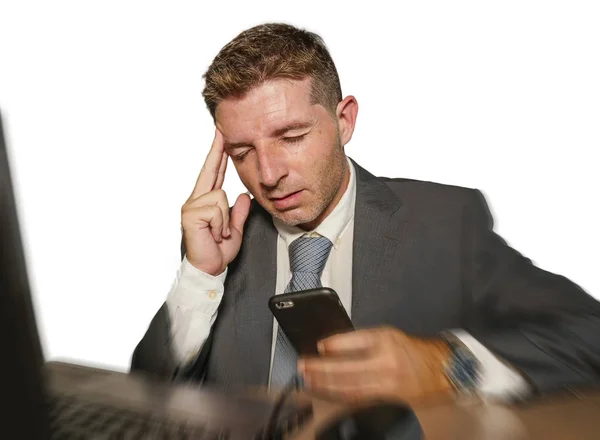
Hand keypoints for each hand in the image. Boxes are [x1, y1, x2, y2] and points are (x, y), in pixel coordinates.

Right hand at [181, 129, 250, 274]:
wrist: (210, 268)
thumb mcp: (234, 229)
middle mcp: (195, 200)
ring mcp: (191, 206)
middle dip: (217, 151)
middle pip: (211, 171)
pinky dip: (220, 224)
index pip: (214, 173)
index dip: (218, 155)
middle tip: (222, 130)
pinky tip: (214, 234)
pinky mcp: (190, 214)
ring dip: (225, 219)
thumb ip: (239, 213)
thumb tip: (244, 196)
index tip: (221, 137)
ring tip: (219, 233)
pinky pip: (216, 209)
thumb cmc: (218, 251)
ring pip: (221, 196)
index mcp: (206, 202)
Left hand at [298, 327, 453, 404]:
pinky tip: (327, 393)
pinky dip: (340, 397)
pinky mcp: (387, 402)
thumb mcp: (387, 334)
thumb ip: (360, 339)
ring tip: (308, 381)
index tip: (318, 347)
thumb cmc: (411, 351)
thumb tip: (331, 347)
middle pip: (347, 369)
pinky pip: (359, 400)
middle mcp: (386, 363)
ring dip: (326, 386)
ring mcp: (387, 386)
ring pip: (350, 389)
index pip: (354, 342)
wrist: (440, 370)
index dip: (333, 345)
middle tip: (303, 366)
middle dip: (321, 369)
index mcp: (386, 341)